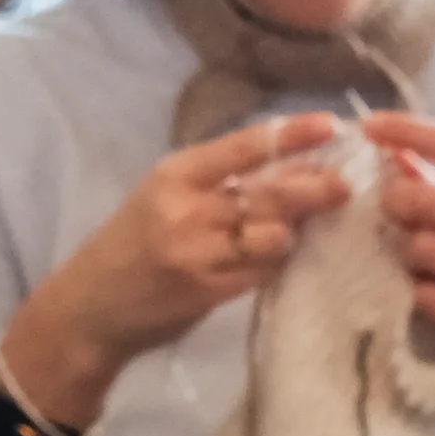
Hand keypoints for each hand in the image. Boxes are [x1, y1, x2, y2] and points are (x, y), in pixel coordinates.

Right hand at [0, 113, 348, 430]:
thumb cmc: (130, 246)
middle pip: (269, 192)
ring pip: (272, 235)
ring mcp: (197, 252)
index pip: (246, 146)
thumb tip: (294, 165)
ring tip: (310, 230)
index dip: (294, 134)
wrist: (89, 308)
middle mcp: (186, 209)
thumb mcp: (163, 197)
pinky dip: (278, 264)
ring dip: (296, 232)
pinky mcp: (207, 291)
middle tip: (345, 188)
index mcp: (175, 174)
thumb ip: (218, 182)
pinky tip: (283, 261)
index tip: (332, 127)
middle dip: (315, 188)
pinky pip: (263, 272)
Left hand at [365, 112, 434, 388]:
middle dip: (393, 201)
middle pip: (428, 200)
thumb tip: (394, 151)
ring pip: (419, 249)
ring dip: (402, 253)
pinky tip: (422, 295)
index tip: (369, 125)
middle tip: (384, 210)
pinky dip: (414, 293)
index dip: (409, 130)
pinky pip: (425, 297)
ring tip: (410, 261)